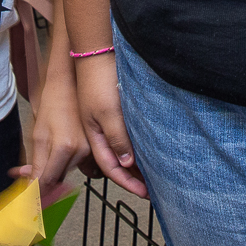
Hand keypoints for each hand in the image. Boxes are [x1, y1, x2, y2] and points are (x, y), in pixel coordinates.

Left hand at [12, 59, 92, 190]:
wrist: (68, 85)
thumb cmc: (52, 103)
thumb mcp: (38, 134)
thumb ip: (36, 163)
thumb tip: (29, 185)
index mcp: (65, 148)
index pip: (48, 181)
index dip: (35, 194)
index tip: (25, 203)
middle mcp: (80, 152)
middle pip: (56, 180)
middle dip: (38, 183)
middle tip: (21, 178)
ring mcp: (88, 150)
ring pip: (64, 173)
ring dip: (47, 173)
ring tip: (30, 165)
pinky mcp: (91, 148)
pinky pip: (72, 165)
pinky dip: (58, 166)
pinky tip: (47, 157)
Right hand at [74, 55, 145, 197]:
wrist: (96, 52)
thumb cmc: (98, 80)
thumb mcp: (108, 113)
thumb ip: (117, 138)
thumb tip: (126, 162)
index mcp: (93, 135)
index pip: (110, 167)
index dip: (126, 182)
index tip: (144, 193)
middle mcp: (98, 132)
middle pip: (115, 162)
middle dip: (132, 177)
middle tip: (151, 187)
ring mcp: (105, 122)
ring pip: (121, 150)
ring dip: (135, 162)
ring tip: (152, 172)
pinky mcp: (113, 111)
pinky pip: (124, 136)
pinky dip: (135, 146)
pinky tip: (146, 147)